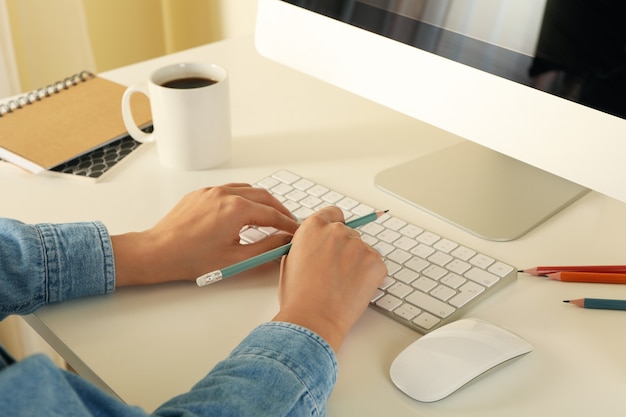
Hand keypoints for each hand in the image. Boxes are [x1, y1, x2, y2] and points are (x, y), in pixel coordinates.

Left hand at [112, 184, 299, 285]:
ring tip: (270, 215)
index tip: (296, 232)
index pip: (273, 215)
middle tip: (288, 223)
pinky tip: (244, 211)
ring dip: (262, 201)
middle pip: (264, 197)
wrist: (157, 252)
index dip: (288, 225)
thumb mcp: (236, 260)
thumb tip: (284, 242)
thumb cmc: (190, 258)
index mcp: (236, 209)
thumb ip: (266, 249)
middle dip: (279, 210)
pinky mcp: (200, 194)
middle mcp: (225, 194)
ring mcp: (211, 192)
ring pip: (247, 190)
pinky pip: (229, 190)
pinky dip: (243, 198)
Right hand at [273, 206, 385, 351]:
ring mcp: (359, 245)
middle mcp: (338, 231)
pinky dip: (369, 275)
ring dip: (357, 262)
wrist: (313, 319)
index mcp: (314, 227)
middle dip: (345, 248)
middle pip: (349, 233)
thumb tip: (316, 244)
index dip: (334, 225)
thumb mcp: (291, 260)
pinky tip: (354, 289)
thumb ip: (306, 244)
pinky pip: (375, 264)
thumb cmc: (298, 296)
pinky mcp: (375, 262)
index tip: (336, 237)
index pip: (333, 213)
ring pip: (362, 250)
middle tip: (336, 271)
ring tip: (343, 285)